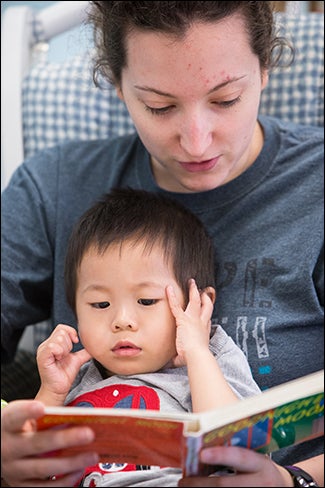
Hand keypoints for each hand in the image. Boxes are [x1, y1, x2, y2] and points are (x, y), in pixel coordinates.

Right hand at [1, 400, 98, 486]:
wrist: (1, 448)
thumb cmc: (18, 427)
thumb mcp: (26, 414)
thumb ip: (46, 408)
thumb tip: (74, 403)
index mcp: (7, 424)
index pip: (15, 417)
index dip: (26, 412)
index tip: (41, 408)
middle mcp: (8, 448)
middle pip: (37, 444)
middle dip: (65, 439)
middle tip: (88, 434)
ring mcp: (13, 469)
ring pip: (42, 468)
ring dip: (70, 463)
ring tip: (91, 455)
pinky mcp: (20, 484)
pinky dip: (63, 481)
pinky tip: (78, 471)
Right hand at [36, 324, 90, 402]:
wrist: (58, 389)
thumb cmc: (64, 375)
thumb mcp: (77, 359)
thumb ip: (84, 351)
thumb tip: (93, 346)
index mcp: (53, 343)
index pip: (62, 328)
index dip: (71, 333)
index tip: (75, 343)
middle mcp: (46, 345)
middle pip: (62, 331)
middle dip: (69, 343)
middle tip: (66, 355)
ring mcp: (43, 350)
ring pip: (59, 338)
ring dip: (65, 349)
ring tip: (62, 358)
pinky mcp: (42, 357)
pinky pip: (52, 346)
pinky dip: (59, 352)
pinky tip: (59, 359)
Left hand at [167, 278, 213, 366]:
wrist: (196, 356)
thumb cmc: (194, 359)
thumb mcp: (187, 357)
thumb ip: (178, 358)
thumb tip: (169, 364)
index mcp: (204, 331)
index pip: (207, 318)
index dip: (207, 311)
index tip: (206, 305)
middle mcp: (201, 322)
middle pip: (206, 306)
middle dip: (205, 296)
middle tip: (204, 289)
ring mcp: (193, 319)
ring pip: (195, 300)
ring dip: (193, 290)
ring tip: (191, 282)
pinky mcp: (183, 319)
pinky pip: (176, 305)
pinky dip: (172, 296)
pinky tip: (168, 288)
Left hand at [178, 446, 292, 486]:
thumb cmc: (261, 470)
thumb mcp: (255, 459)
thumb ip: (236, 454)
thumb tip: (204, 449)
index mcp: (261, 465)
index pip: (241, 457)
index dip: (221, 455)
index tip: (202, 453)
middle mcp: (261, 483)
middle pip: (226, 485)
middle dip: (201, 484)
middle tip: (183, 481)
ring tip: (186, 487)